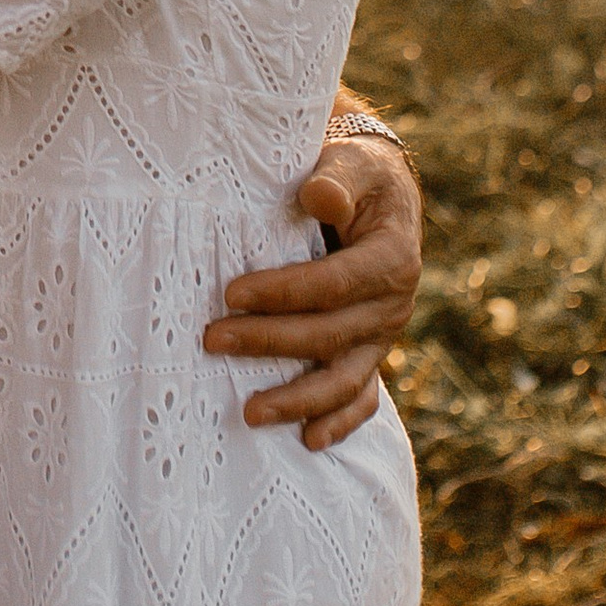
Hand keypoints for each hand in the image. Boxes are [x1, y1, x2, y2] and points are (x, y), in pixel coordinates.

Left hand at [203, 134, 422, 452]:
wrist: (380, 195)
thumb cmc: (355, 177)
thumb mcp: (352, 164)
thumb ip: (337, 179)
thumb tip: (318, 195)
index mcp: (392, 258)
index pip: (334, 283)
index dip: (283, 292)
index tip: (231, 294)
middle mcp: (393, 305)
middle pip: (329, 334)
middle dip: (269, 341)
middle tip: (212, 340)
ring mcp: (382, 337)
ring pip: (343, 379)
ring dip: (298, 400)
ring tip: (250, 412)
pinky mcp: (369, 355)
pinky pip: (360, 398)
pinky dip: (338, 423)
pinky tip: (307, 441)